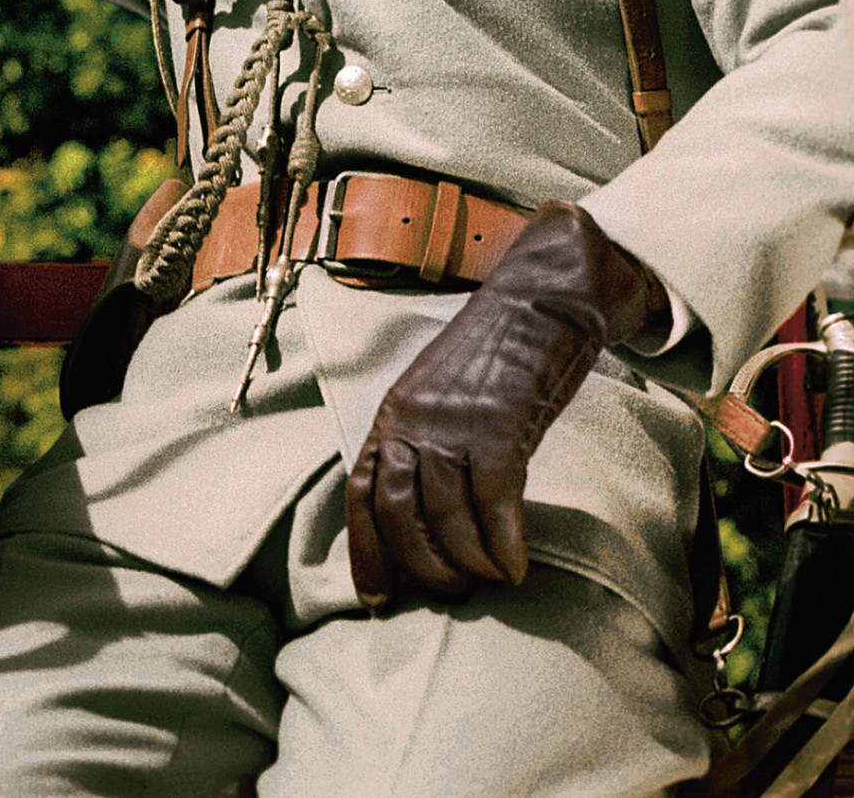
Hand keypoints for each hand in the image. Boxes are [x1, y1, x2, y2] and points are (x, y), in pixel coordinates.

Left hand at [346, 201, 659, 607]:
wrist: (536, 302)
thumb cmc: (493, 357)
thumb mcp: (439, 397)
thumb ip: (425, 445)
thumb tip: (425, 518)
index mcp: (392, 413)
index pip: (362, 491)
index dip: (367, 550)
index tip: (378, 598)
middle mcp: (411, 419)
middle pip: (400, 515)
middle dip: (423, 567)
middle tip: (453, 592)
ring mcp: (452, 422)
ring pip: (445, 518)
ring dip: (469, 564)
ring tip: (489, 581)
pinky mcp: (498, 427)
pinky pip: (494, 505)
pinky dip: (504, 545)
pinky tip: (516, 568)